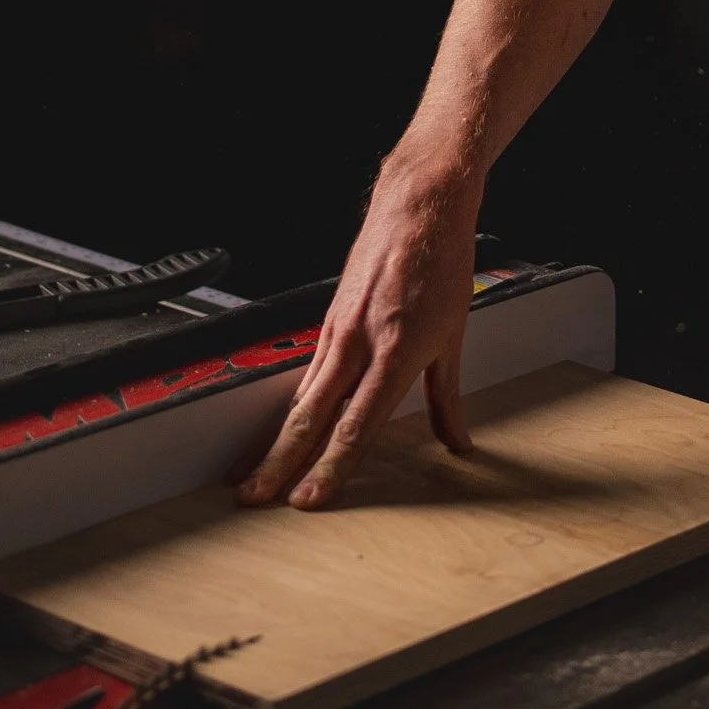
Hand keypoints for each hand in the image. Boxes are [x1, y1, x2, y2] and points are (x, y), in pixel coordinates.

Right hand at [234, 163, 480, 510]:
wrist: (420, 207)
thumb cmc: (443, 265)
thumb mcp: (454, 336)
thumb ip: (448, 398)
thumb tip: (457, 443)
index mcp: (395, 352)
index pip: (356, 426)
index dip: (331, 468)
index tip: (308, 500)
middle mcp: (360, 344)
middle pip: (312, 416)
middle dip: (280, 462)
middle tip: (254, 499)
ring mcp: (339, 330)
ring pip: (301, 396)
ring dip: (275, 439)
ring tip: (251, 475)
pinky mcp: (330, 320)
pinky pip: (308, 372)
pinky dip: (291, 406)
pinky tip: (280, 429)